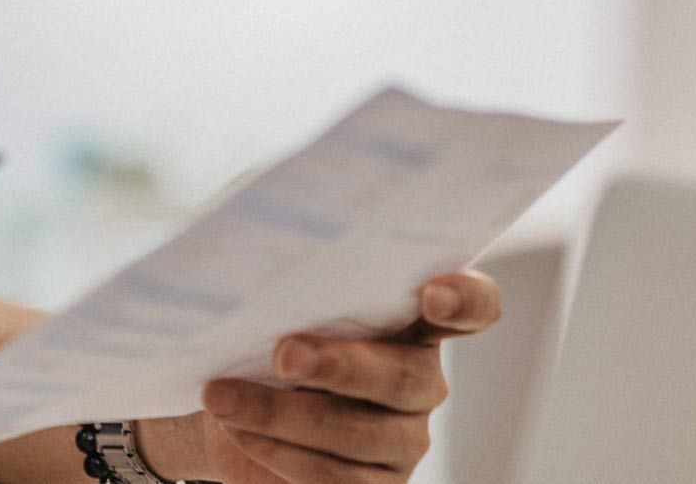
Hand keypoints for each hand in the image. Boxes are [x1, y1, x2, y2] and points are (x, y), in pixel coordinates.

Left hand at [142, 270, 502, 481]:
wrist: (221, 398)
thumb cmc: (252, 326)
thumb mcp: (264, 286)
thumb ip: (284, 263)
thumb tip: (257, 237)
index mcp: (410, 317)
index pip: (474, 306)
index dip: (465, 299)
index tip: (433, 291)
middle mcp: (419, 378)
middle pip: (405, 376)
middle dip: (340, 365)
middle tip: (283, 354)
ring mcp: (401, 438)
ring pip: (359, 434)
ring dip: (283, 415)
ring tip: (222, 397)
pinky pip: (334, 479)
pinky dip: (278, 453)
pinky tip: (237, 430)